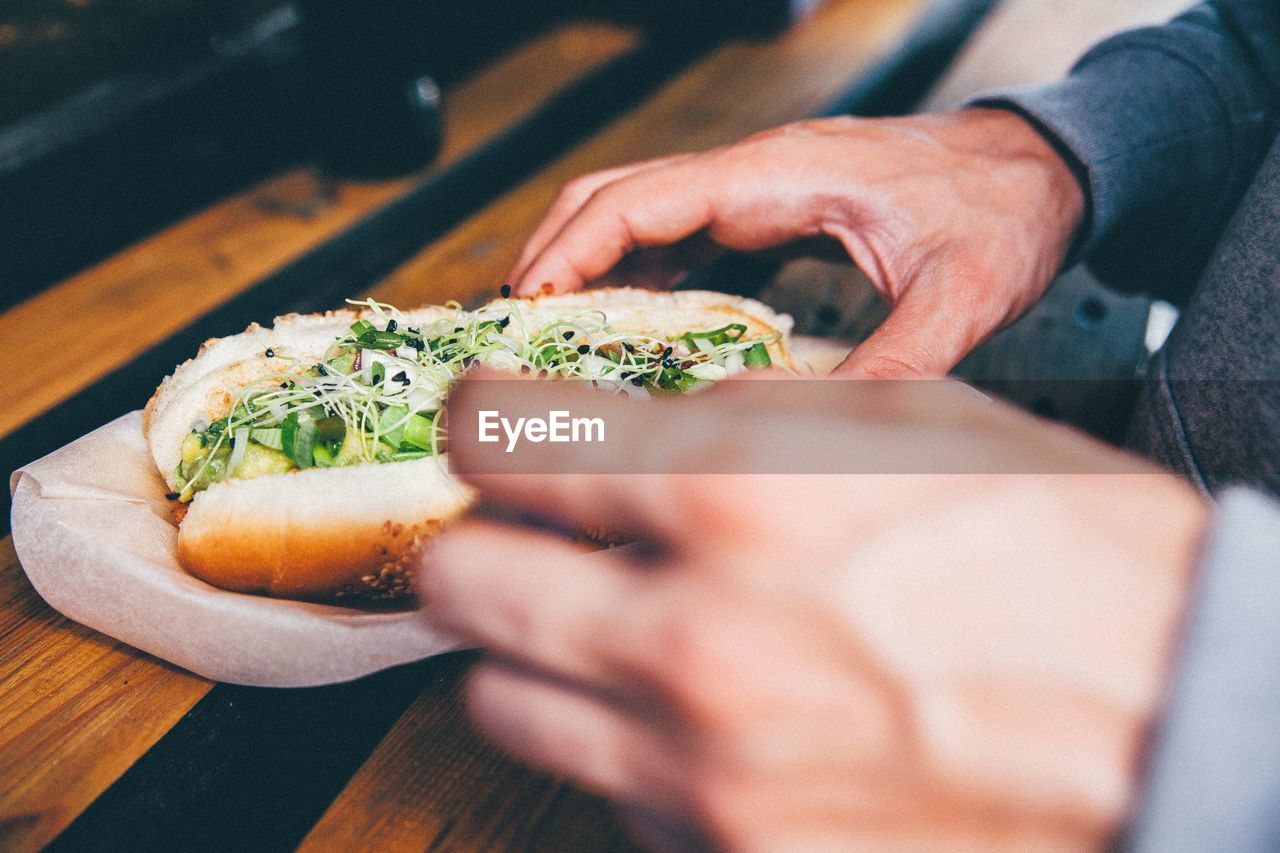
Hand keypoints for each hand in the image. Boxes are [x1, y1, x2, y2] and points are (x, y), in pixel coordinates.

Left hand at [421, 376, 1206, 850]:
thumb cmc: (1062, 561)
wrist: (1171, 718)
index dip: (482, 420)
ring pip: (500, 700)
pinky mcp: (724, 851)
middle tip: (529, 532)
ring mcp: (700, 769)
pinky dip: (619, 738)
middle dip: (486, 541)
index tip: (489, 426)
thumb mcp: (900, 425)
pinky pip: (601, 787)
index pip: (506, 441)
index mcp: (735, 498)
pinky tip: (693, 709)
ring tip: (603, 626)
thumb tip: (631, 432)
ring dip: (533, 650)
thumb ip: (737, 423)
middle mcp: (695, 640)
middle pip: (466, 582)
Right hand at [510, 109, 1083, 377]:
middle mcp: (757, 175)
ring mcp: (761, 189)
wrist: (1043, 166)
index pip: (639, 200)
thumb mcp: (960, 293)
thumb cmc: (1003, 205)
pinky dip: (640, 276)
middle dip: (555, 252)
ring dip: (591, 265)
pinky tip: (637, 329)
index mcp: (778, 178)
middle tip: (518, 327)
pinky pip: (682, 237)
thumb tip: (827, 439)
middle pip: (617, 195)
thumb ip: (896, 364)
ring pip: (641, 211)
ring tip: (558, 339)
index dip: (570, 249)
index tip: (527, 304)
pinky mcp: (774, 211)